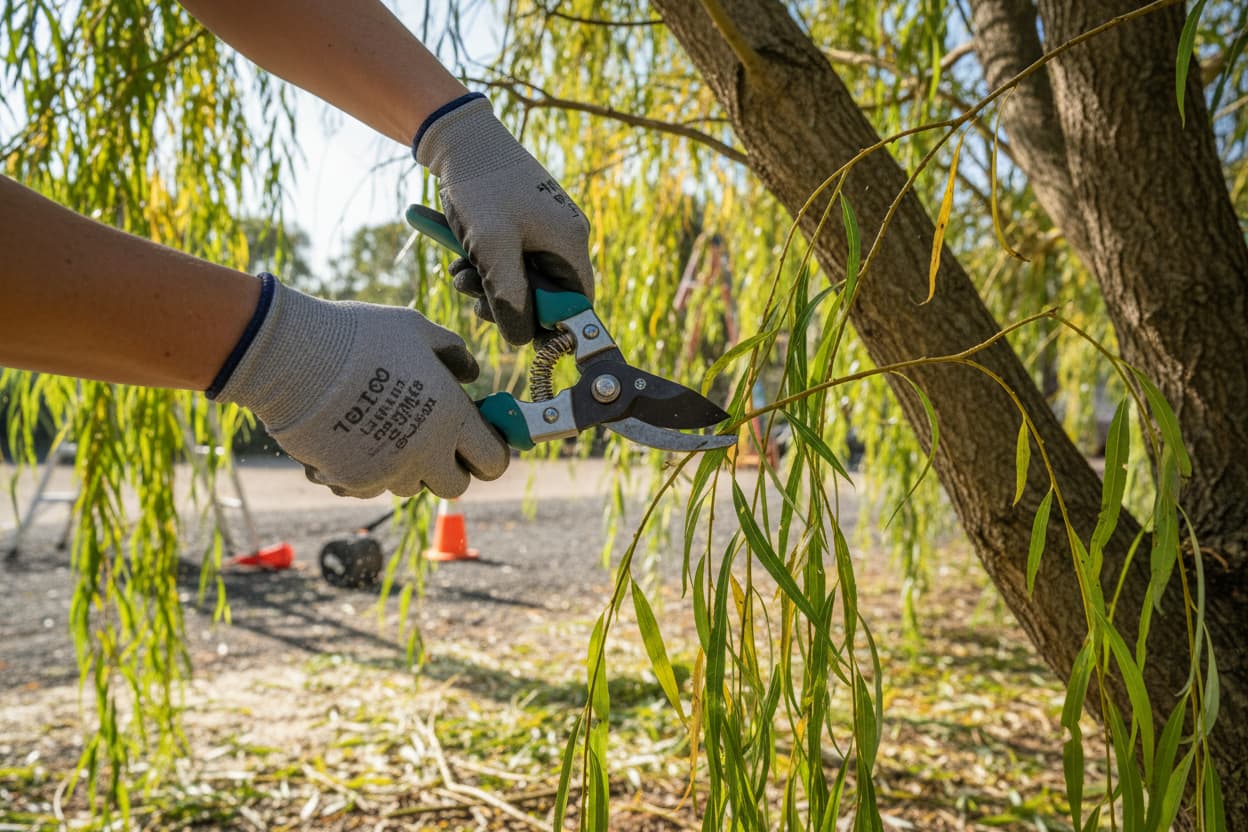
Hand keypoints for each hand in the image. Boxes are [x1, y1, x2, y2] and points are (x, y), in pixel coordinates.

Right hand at [212, 276, 508, 497]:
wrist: (293, 355)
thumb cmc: (362, 335)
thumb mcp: (418, 330)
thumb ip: (453, 353)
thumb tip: (471, 374)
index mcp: (451, 418)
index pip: (493, 461)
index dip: (490, 453)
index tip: (478, 440)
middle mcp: (424, 454)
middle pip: (454, 485)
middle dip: (448, 466)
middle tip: (432, 437)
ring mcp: (385, 472)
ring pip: (409, 486)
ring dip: (405, 466)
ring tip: (384, 427)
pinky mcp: (349, 482)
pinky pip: (369, 487)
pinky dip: (366, 470)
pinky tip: (351, 436)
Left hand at [415, 94, 593, 344]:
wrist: (459, 137)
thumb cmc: (480, 187)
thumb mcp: (492, 249)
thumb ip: (509, 298)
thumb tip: (521, 339)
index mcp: (570, 243)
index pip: (578, 304)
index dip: (552, 325)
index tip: (518, 331)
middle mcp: (564, 237)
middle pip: (547, 295)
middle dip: (508, 302)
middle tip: (474, 297)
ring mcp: (544, 230)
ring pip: (523, 280)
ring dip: (490, 285)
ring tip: (459, 272)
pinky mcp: (523, 224)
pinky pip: (510, 260)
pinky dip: (486, 266)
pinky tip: (460, 258)